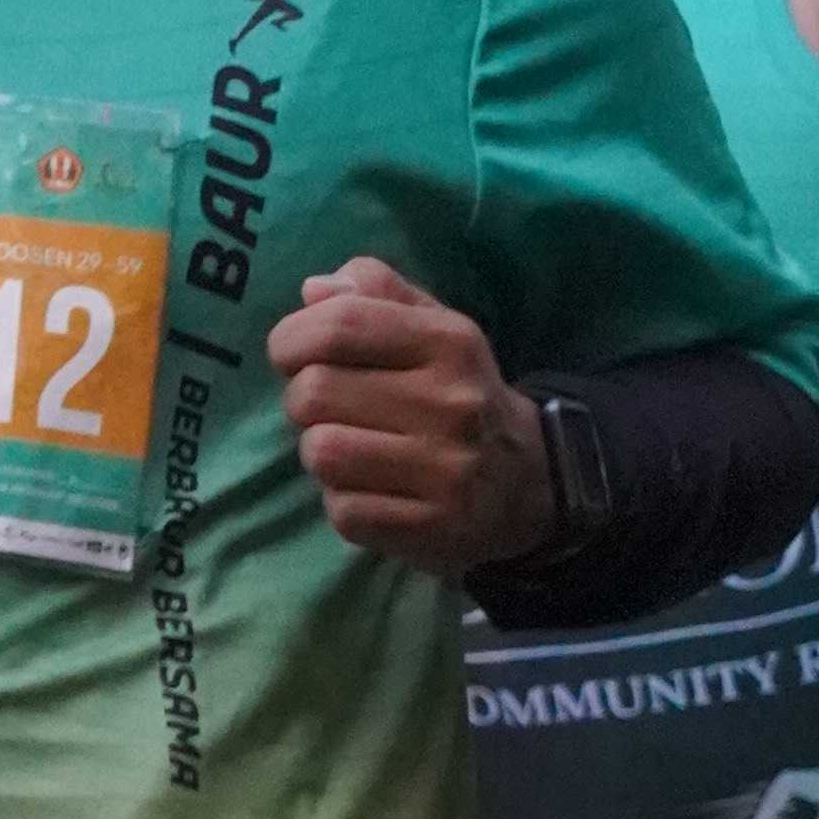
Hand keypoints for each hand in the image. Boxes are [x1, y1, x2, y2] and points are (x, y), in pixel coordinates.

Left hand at [270, 259, 555, 582]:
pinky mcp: (432, 527)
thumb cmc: (459, 392)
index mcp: (449, 342)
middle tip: (328, 409)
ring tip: (350, 449)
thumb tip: (313, 290)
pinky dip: (344, 502)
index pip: (340, 325)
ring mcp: (446, 471)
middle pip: (314, 392)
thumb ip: (376, 294)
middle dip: (302, 400)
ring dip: (320, 453)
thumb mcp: (434, 326)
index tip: (290, 354)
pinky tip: (372, 491)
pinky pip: (343, 510)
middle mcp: (452, 403)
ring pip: (321, 453)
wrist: (528, 481)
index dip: (291, 338)